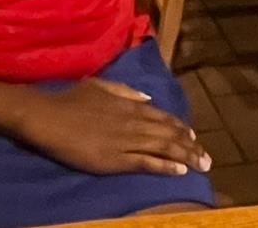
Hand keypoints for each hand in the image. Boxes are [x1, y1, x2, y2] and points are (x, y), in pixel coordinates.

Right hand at [12, 76, 211, 176]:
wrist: (50, 116)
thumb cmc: (72, 99)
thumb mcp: (102, 86)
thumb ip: (126, 92)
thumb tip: (147, 99)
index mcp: (130, 104)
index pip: (164, 118)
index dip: (181, 128)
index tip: (195, 137)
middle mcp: (133, 121)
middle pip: (169, 134)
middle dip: (191, 146)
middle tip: (207, 159)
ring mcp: (125, 141)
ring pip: (163, 148)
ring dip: (186, 156)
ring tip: (202, 165)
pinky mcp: (114, 159)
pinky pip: (145, 162)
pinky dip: (164, 166)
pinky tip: (179, 170)